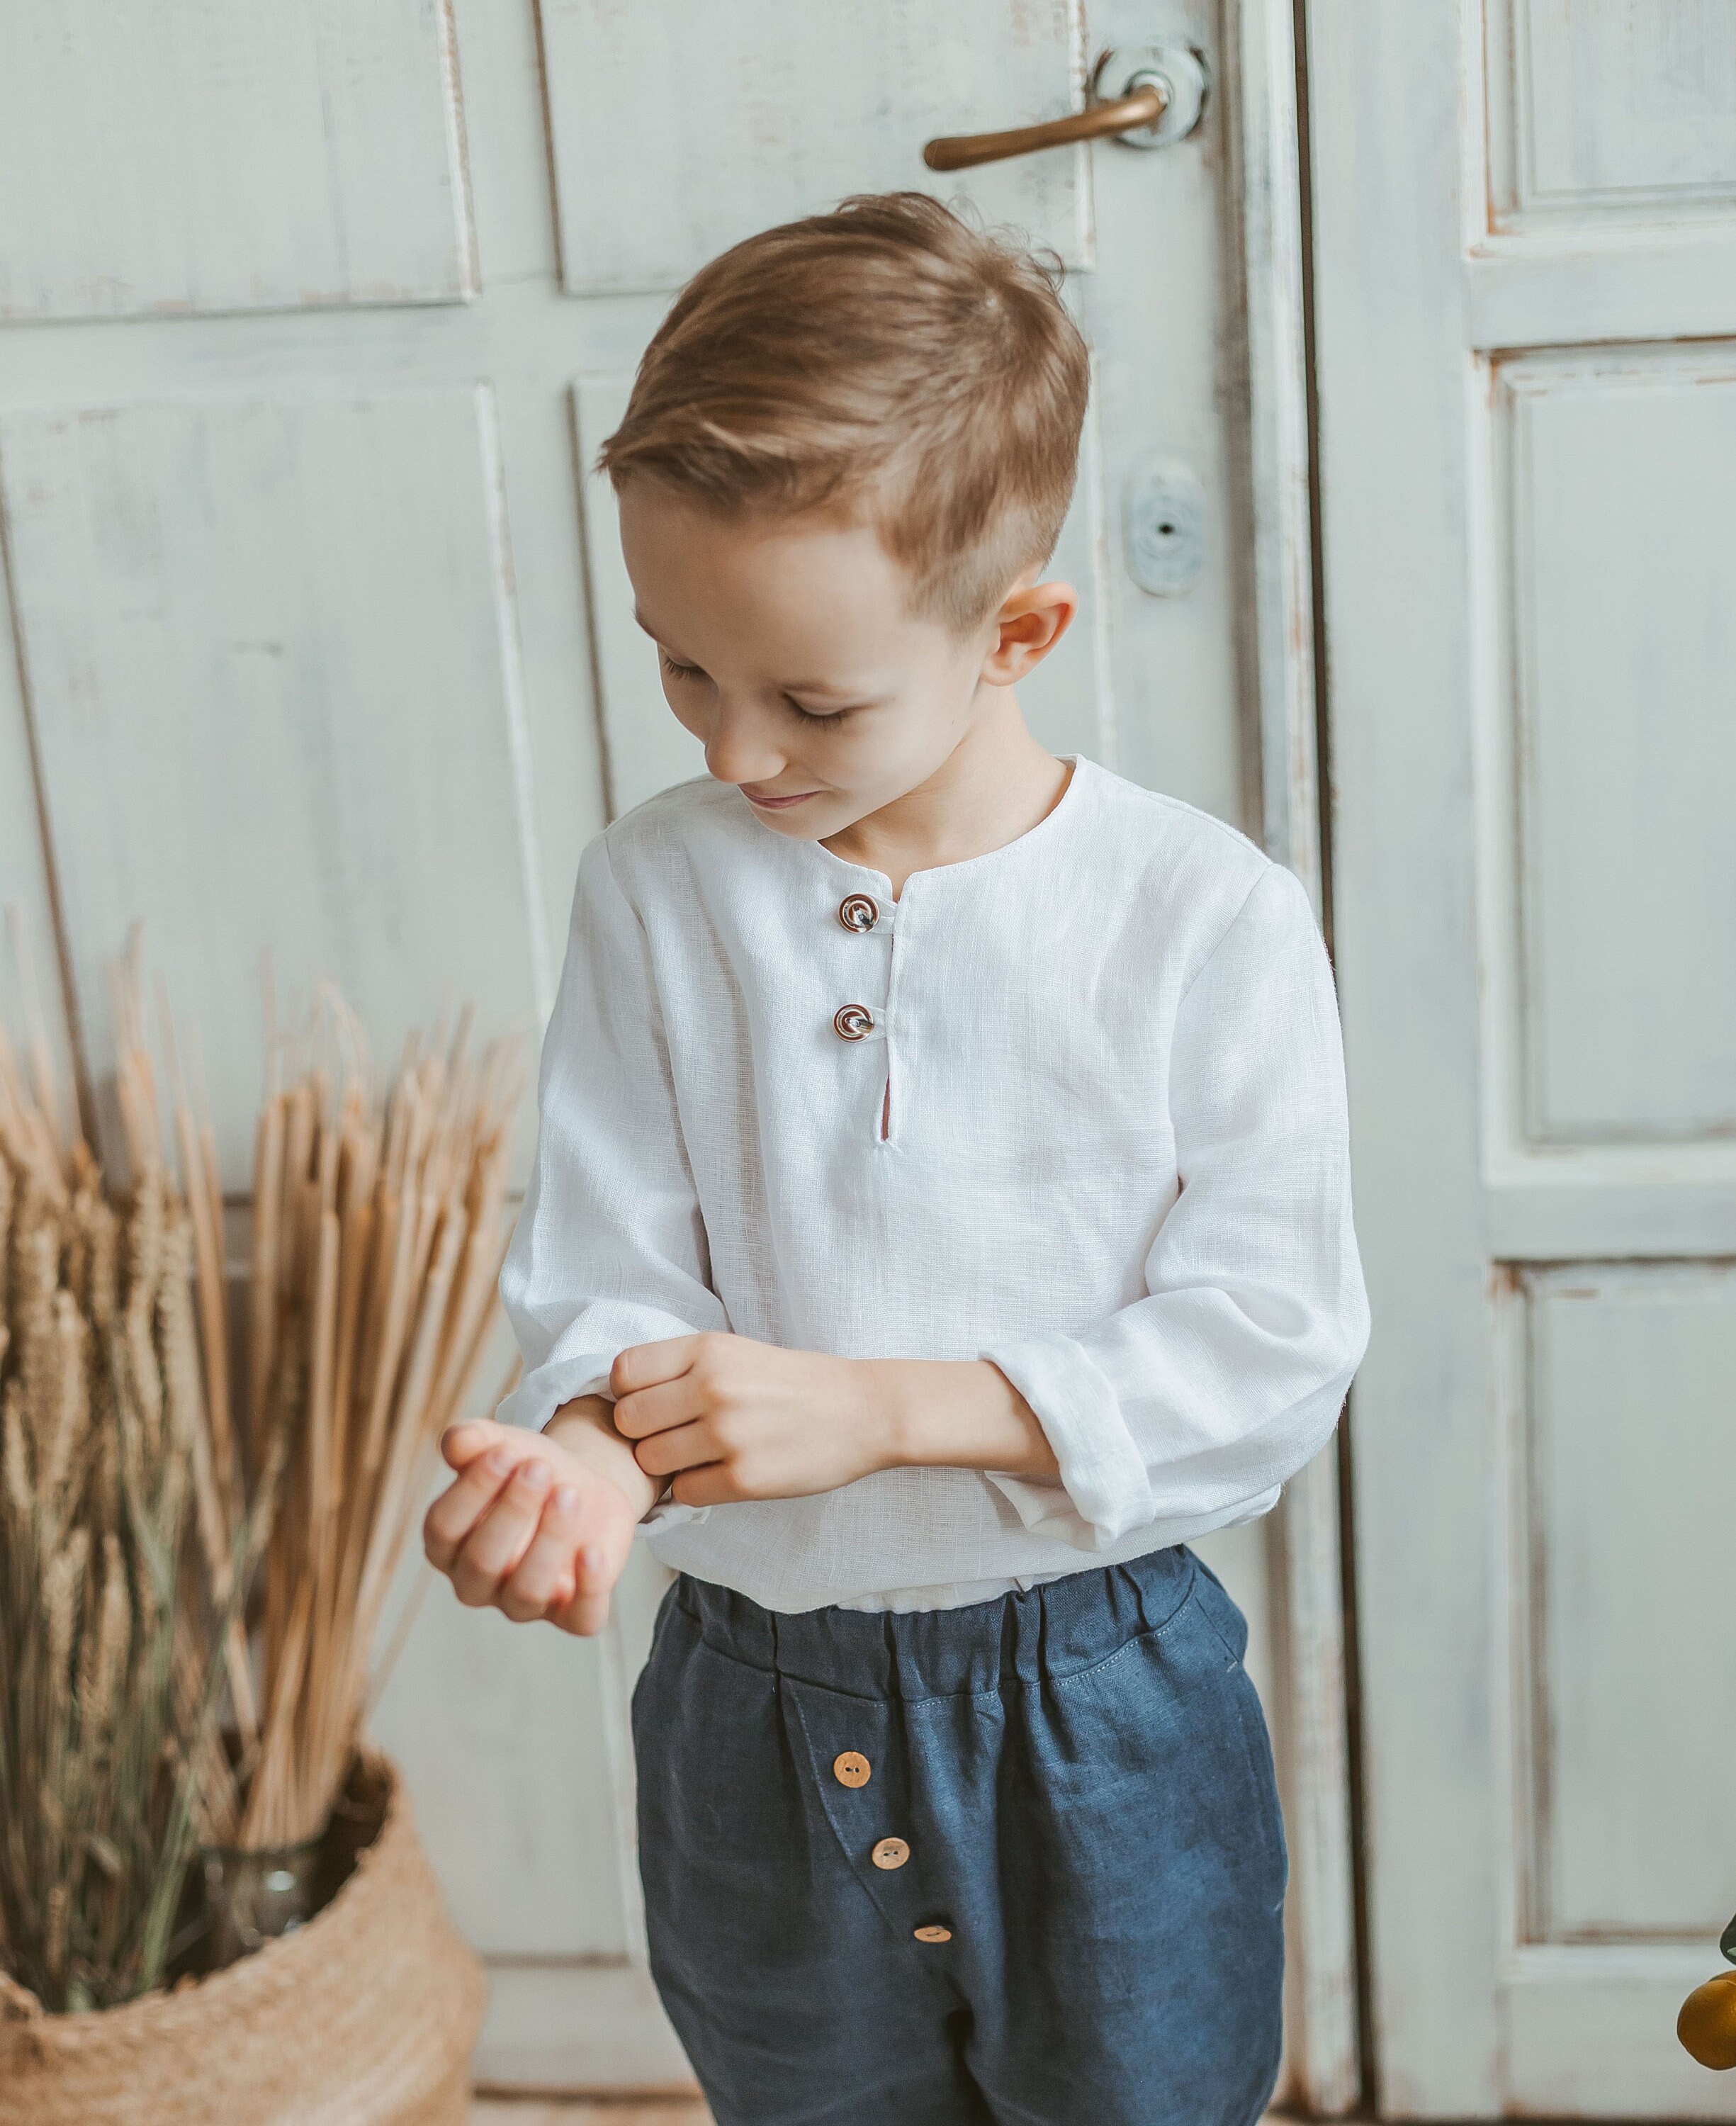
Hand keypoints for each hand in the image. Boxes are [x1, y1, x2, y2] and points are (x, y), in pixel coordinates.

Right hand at [422, 1412, 644, 1635]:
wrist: (581, 1484)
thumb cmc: (528, 1468)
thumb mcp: (503, 1445)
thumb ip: (473, 1440)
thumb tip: (458, 1441)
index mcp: (447, 1544)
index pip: (444, 1529)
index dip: (472, 1490)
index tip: (504, 1451)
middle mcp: (477, 1583)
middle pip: (482, 1562)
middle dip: (512, 1511)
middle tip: (540, 1468)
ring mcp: (523, 1604)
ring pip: (526, 1592)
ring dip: (549, 1541)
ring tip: (569, 1493)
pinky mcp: (572, 1614)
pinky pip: (579, 1619)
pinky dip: (588, 1589)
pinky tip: (593, 1551)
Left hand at [610, 1334, 892, 1506]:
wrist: (864, 1412)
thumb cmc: (794, 1383)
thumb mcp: (736, 1351)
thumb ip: (681, 1368)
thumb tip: (621, 1397)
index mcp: (708, 1349)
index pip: (623, 1373)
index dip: (630, 1393)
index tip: (652, 1402)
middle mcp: (712, 1387)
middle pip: (628, 1421)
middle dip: (643, 1433)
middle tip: (674, 1434)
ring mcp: (728, 1435)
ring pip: (650, 1461)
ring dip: (669, 1464)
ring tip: (700, 1455)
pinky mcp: (743, 1479)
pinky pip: (685, 1492)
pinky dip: (698, 1487)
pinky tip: (724, 1473)